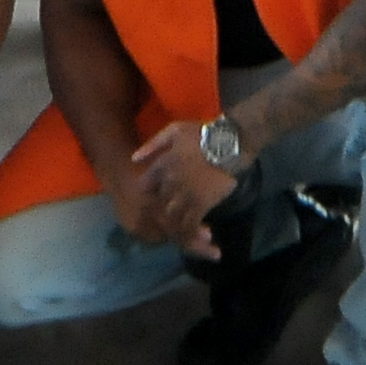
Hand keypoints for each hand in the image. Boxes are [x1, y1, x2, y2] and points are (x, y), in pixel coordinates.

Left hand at [125, 121, 241, 257]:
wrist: (231, 143)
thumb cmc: (204, 134)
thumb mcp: (175, 130)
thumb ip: (153, 144)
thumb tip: (134, 159)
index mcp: (163, 165)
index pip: (146, 185)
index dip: (150, 192)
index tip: (156, 196)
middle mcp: (170, 183)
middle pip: (158, 204)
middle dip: (162, 211)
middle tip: (171, 216)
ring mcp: (185, 195)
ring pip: (172, 217)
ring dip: (175, 224)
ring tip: (183, 228)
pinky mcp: (201, 204)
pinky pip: (191, 224)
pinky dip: (191, 232)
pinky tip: (198, 234)